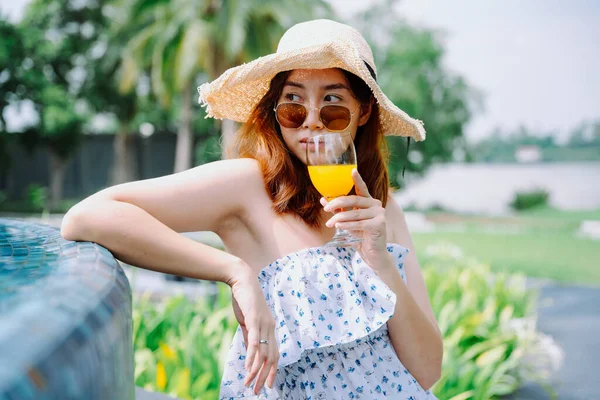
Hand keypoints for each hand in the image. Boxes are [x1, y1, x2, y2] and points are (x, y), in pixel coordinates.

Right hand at [229, 270, 278, 393]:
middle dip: (265, 376)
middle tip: (258, 391)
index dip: (272, 371)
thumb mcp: (247, 321)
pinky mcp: (254, 319)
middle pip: (272, 357)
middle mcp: (270, 327)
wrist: (241, 279)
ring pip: (264, 353)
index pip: (274, 354)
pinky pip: (255, 342)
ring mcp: (263, 323)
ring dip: (256, 371)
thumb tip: (251, 353)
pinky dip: (252, 357)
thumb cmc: (244, 299)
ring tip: (249, 383)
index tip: (268, 386)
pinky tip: (248, 368)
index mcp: (270, 328)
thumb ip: (250, 336)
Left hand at [321, 168, 389, 268]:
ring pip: (355, 213)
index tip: (352, 170)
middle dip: (337, 203)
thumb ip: (337, 210)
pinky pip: (360, 223)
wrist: (372, 254)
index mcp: (368, 201)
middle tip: (326, 208)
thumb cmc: (360, 236)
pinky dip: (347, 225)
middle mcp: (376, 204)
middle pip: (354, 200)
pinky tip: (339, 226)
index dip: (357, 179)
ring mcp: (380, 213)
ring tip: (329, 223)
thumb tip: (322, 200)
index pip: (362, 188)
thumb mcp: (346, 221)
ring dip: (339, 218)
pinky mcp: (380, 224)